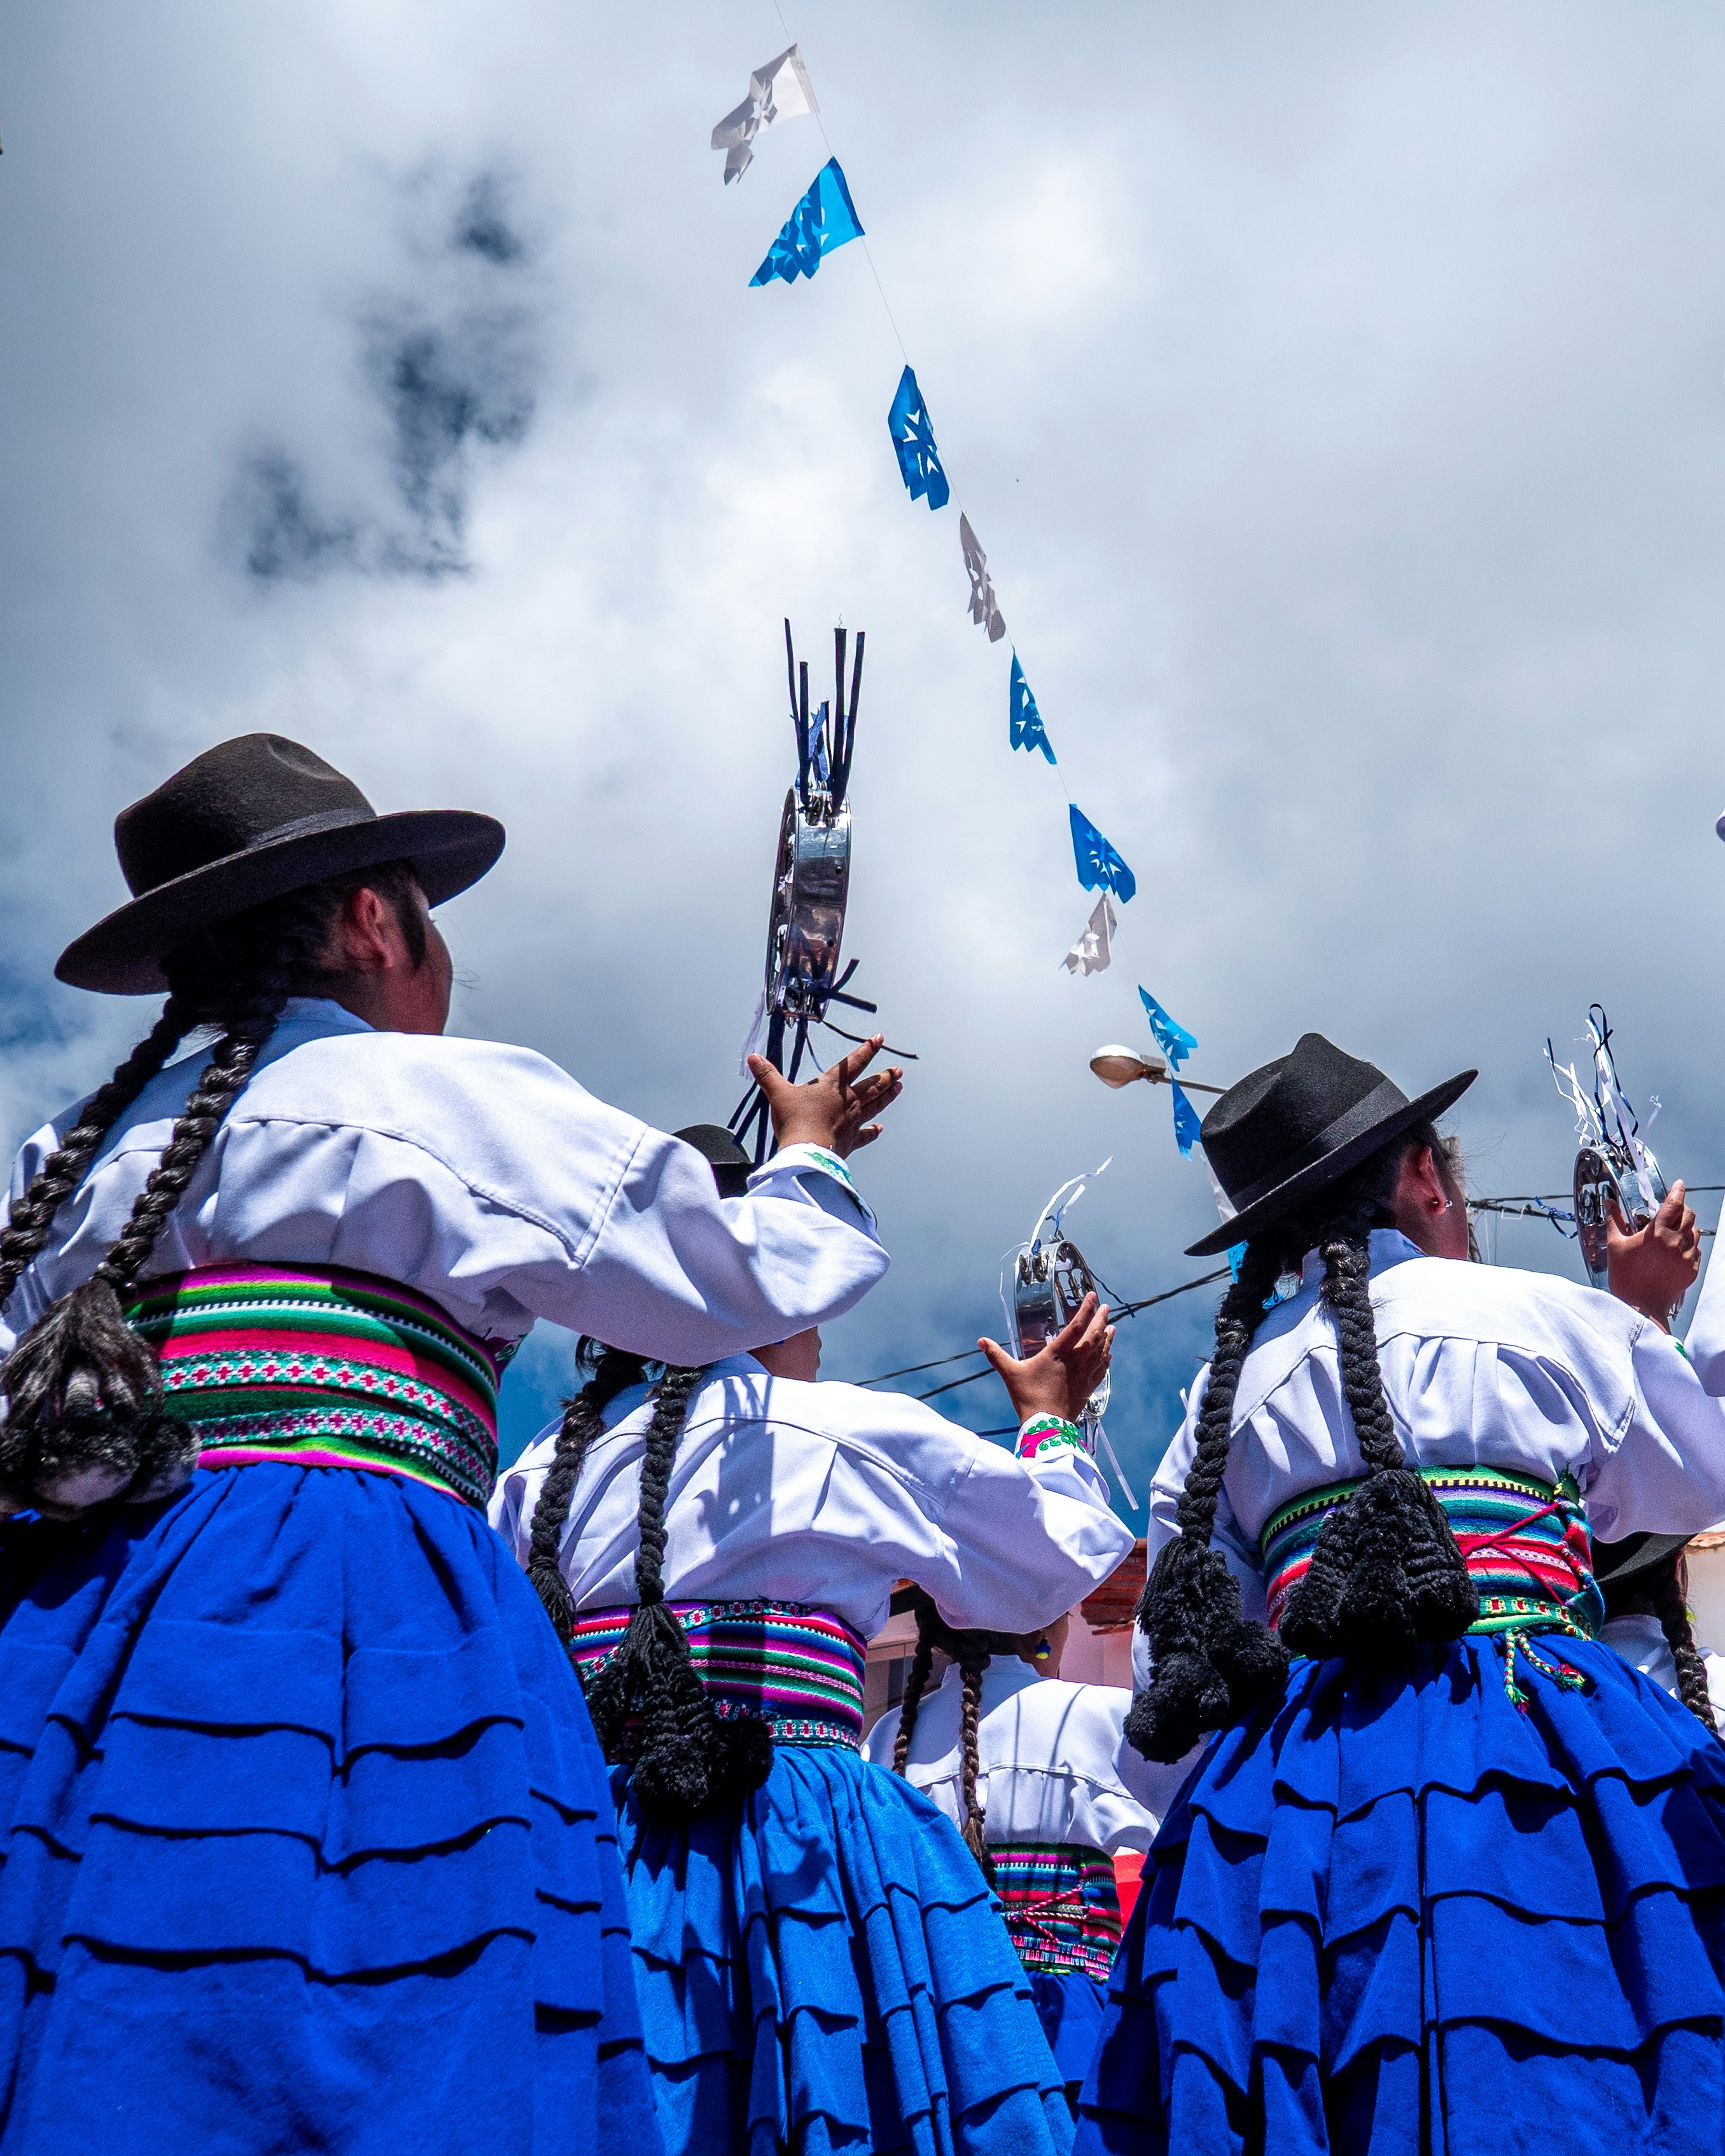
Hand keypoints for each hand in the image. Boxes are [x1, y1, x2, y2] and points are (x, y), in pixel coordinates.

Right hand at [748, 1034, 904, 1159]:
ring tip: (899, 1087)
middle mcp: (848, 1101)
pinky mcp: (852, 1140)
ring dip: (888, 1095)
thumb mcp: (778, 1094)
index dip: (867, 1049)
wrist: (807, 1151)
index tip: (879, 1039)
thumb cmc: (795, 1121)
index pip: (854, 1062)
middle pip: (873, 1084)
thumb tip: (754, 1059)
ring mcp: (853, 1120)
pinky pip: (866, 1134)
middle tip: (898, 1069)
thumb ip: (767, 1075)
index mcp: (833, 1085)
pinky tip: (880, 1129)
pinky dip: (874, 1131)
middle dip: (886, 1075)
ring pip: (877, 1104)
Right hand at [979, 1292, 1113, 1424]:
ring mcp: (1084, 1374)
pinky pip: (1102, 1369)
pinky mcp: (1088, 1387)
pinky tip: (1109, 1355)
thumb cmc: (1028, 1397)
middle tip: (1105, 1306)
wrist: (1046, 1424)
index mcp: (1059, 1353)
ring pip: (1102, 1351)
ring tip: (1113, 1326)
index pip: (1076, 1325)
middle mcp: (1076, 1360)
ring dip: (1108, 1337)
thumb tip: (981, 1342)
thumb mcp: (1010, 1374)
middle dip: (1101, 1319)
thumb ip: (997, 1356)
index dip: (1086, 1309)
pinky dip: (1106, 1358)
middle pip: (1094, 1335)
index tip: (1093, 1296)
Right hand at [1607, 1181, 1700, 1330]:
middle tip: (1673, 1209)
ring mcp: (1686, 1256)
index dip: (1677, 1190)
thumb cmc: (1626, 1277)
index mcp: (1657, 1233)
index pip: (1673, 1203)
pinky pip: (1696, 1250)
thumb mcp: (1616, 1246)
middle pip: (1689, 1215)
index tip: (1679, 1184)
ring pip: (1695, 1232)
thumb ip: (1615, 1221)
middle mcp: (1675, 1242)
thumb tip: (1609, 1204)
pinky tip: (1676, 1250)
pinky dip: (1688, 1245)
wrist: (1641, 1306)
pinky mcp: (1691, 1269)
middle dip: (1683, 1208)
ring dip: (1687, 1227)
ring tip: (1674, 1231)